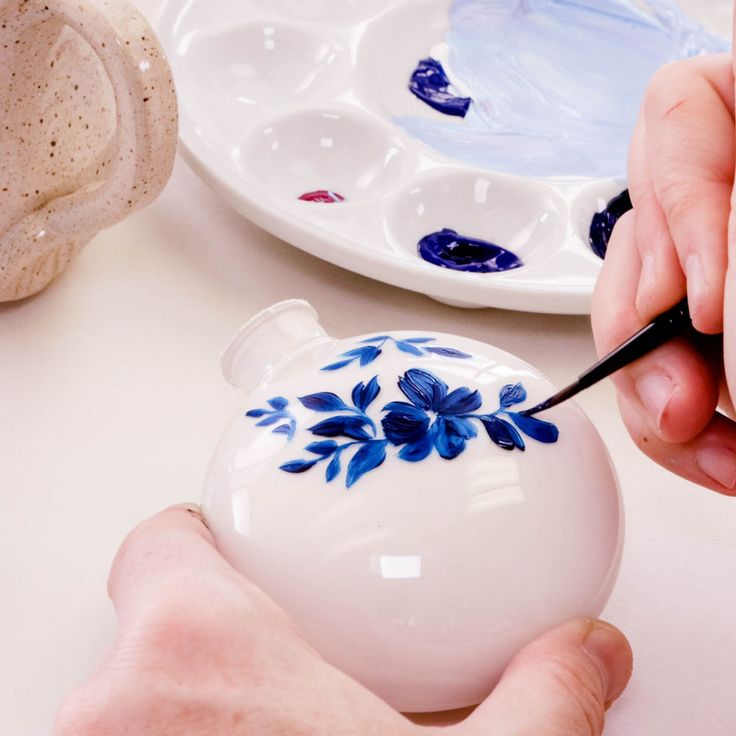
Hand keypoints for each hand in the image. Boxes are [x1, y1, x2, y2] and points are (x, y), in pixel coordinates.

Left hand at [54, 505, 631, 735]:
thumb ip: (542, 698)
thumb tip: (587, 653)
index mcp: (200, 646)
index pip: (163, 545)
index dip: (202, 544)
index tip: (234, 554)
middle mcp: (116, 711)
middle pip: (153, 633)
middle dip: (219, 652)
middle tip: (286, 675)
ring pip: (131, 712)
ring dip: (194, 723)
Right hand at [591, 50, 735, 493]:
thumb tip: (703, 316)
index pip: (682, 112)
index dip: (679, 205)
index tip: (709, 304)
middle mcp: (721, 197)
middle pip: (635, 236)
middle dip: (646, 333)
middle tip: (688, 403)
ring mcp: (706, 268)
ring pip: (630, 318)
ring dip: (654, 391)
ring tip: (702, 441)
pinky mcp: (703, 332)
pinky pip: (652, 365)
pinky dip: (668, 418)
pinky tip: (709, 449)